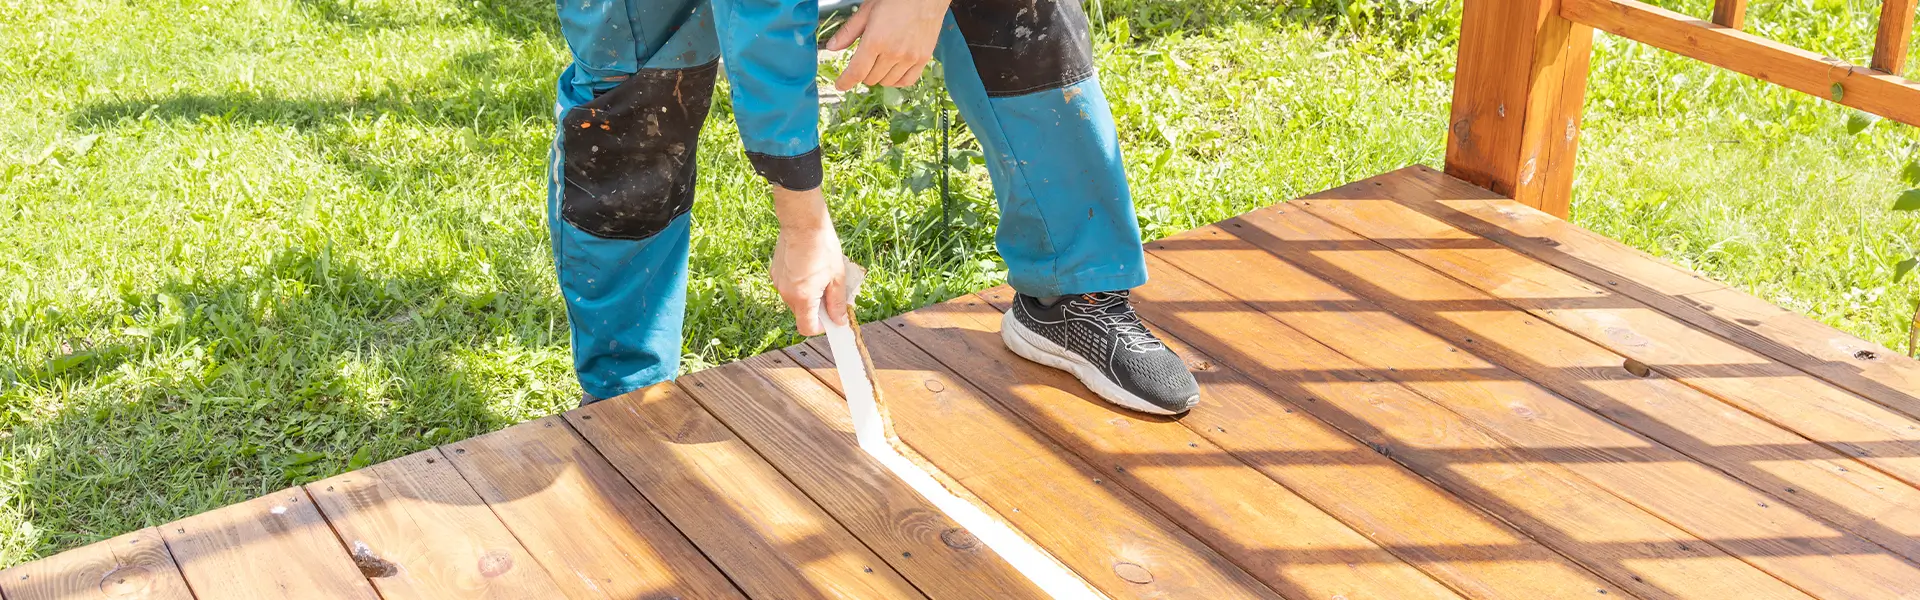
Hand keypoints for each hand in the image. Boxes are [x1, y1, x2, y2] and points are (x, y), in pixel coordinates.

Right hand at [769, 185, 848, 335]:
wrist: (802, 221)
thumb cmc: (822, 246)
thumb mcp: (837, 277)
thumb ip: (837, 303)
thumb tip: (839, 322)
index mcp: (803, 297)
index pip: (807, 328)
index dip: (821, 327)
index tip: (832, 317)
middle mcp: (786, 293)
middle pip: (802, 314)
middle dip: (817, 309)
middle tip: (831, 291)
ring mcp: (778, 282)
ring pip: (795, 300)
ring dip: (808, 295)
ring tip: (820, 274)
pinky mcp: (775, 271)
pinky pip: (788, 286)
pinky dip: (799, 284)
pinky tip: (809, 266)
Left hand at [827, 0, 951, 89]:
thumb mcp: (867, 11)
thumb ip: (848, 32)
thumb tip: (831, 47)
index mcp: (875, 40)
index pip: (856, 72)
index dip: (845, 82)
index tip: (840, 85)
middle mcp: (893, 52)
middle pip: (870, 78)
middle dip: (863, 73)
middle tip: (864, 61)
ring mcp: (910, 57)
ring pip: (887, 82)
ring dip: (879, 77)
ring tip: (879, 63)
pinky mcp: (923, 58)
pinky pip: (907, 81)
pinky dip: (897, 81)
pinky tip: (893, 72)